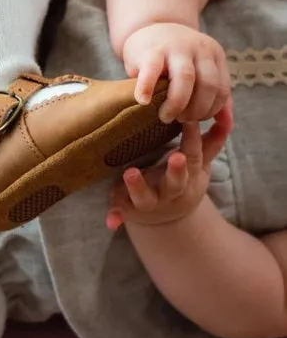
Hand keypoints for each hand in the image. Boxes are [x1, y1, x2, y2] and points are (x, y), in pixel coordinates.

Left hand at [106, 103, 232, 229]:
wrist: (168, 220)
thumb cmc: (182, 181)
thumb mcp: (199, 166)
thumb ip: (210, 143)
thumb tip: (226, 117)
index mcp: (189, 179)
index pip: (194, 157)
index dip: (192, 140)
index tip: (189, 120)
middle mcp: (170, 193)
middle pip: (176, 183)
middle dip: (176, 171)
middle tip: (177, 156)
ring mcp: (149, 203)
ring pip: (145, 198)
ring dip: (138, 187)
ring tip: (130, 173)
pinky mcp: (129, 209)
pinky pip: (121, 212)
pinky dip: (115, 216)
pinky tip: (110, 220)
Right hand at [122, 23, 231, 123]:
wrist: (151, 28)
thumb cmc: (174, 59)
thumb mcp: (200, 71)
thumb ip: (214, 95)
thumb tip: (227, 124)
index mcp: (214, 55)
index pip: (222, 89)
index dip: (210, 110)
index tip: (194, 120)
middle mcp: (199, 49)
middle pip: (208, 85)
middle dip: (196, 110)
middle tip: (181, 120)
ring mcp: (175, 47)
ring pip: (185, 78)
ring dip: (177, 104)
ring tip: (166, 117)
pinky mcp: (151, 51)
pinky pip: (152, 72)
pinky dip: (147, 89)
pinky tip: (143, 102)